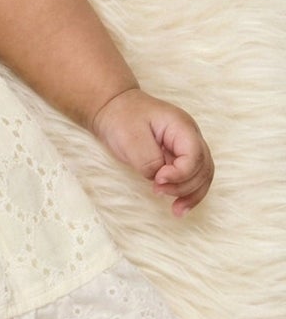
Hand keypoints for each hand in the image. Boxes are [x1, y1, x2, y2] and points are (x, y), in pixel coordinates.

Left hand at [89, 88, 213, 215]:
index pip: (195, 155)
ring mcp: (187, 146)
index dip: (180, 173)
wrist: (113, 107)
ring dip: (192, 195)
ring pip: (203, 176)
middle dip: (185, 186)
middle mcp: (190, 136)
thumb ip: (148, 160)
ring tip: (176, 211)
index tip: (157, 180)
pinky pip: (192, 177)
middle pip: (204, 168)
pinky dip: (187, 193)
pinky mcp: (179, 157)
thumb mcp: (131, 138)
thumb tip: (160, 179)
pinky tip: (178, 207)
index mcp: (181, 126)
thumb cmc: (122, 118)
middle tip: (158, 191)